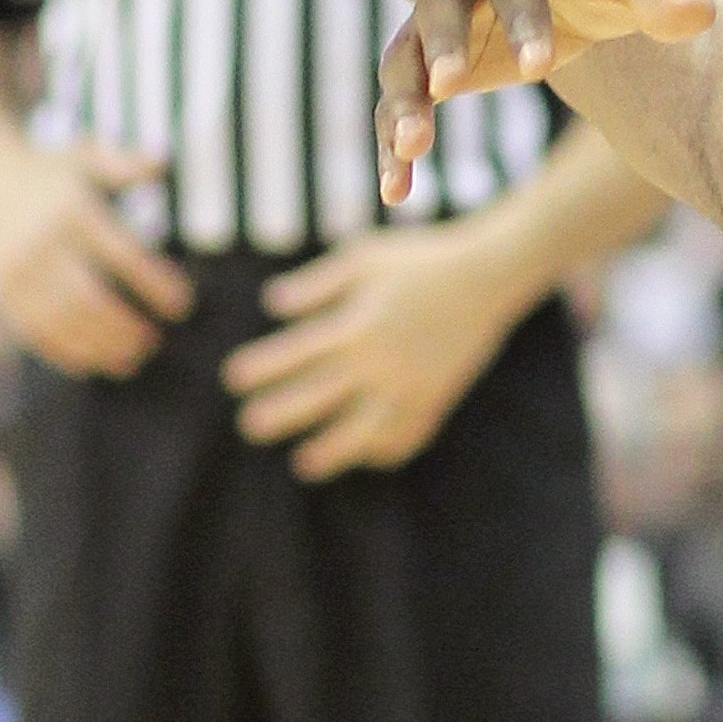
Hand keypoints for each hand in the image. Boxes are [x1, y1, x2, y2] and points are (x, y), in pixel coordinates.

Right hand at [0, 135, 191, 379]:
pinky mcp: (1, 290)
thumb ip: (125, 162)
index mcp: (72, 210)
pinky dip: (63, 352)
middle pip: (89, 297)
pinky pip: (33, 330)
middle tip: (155, 340)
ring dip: (99, 345)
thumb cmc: (48, 168)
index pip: (121, 253)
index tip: (182, 304)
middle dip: (124, 326)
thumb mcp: (86, 154)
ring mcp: (17, 271)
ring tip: (131, 358)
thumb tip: (163, 161)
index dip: (154, 283)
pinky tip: (92, 364)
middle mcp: (42, 243)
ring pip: (62, 320)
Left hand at [223, 223, 522, 478]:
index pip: (293, 355)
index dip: (259, 370)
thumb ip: (315, 284)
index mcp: (354, 326)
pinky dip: (383, 451)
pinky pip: (407, 437)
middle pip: (317, 400)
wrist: (488, 276)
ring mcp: (409, 387)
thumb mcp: (362, 258)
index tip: (234, 379)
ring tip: (304, 464)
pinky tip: (363, 454)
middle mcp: (378, 363)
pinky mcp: (436, 400)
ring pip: (361, 433)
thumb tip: (273, 305)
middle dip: (279, 416)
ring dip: (330, 452)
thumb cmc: (419, 261)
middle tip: (249, 427)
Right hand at [378, 0, 715, 199]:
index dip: (525, 18)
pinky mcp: (428, 62)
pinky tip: (397, 192)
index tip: (539, 69)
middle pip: (439, 3)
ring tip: (410, 153)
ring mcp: (437, 18)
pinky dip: (392, 142)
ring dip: (403, 102)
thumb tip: (698, 13)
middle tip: (446, 91)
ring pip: (406, 56)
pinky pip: (400, 99)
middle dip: (441, 45)